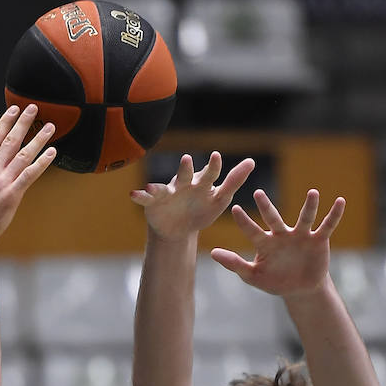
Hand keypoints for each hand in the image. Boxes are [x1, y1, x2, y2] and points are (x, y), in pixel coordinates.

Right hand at [0, 104, 56, 253]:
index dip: (5, 122)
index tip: (13, 109)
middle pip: (10, 141)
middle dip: (22, 123)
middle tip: (33, 108)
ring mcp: (2, 182)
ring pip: (23, 155)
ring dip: (38, 139)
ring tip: (50, 127)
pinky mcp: (12, 195)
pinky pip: (29, 175)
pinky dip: (42, 163)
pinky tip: (52, 153)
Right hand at [130, 152, 255, 243]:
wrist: (179, 228)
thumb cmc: (202, 209)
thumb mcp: (220, 199)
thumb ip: (234, 180)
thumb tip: (252, 160)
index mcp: (202, 182)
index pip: (210, 173)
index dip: (213, 166)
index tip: (217, 157)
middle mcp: (184, 183)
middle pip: (185, 175)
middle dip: (185, 169)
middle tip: (187, 160)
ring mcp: (168, 192)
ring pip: (163, 188)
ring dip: (158, 187)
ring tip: (154, 187)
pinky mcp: (153, 203)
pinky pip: (145, 199)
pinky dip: (139, 196)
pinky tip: (133, 195)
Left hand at [211, 188, 345, 297]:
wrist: (300, 290)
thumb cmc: (275, 281)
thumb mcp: (253, 276)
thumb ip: (234, 264)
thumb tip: (213, 253)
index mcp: (266, 243)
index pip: (252, 230)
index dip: (244, 222)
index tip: (234, 209)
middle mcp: (282, 235)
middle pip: (273, 218)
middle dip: (266, 207)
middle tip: (258, 193)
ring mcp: (301, 236)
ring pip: (304, 218)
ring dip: (309, 206)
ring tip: (313, 193)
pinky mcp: (318, 240)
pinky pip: (327, 225)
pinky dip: (334, 215)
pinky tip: (340, 202)